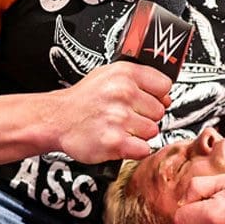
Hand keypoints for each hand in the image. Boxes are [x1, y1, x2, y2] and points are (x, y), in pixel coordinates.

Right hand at [52, 61, 171, 163]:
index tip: (145, 100)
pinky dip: (134, 149)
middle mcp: (123, 93)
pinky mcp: (115, 141)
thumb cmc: (84, 99)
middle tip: (125, 116)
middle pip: (160, 111)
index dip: (157, 96)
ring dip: (139, 134)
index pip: (165, 86)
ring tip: (119, 127)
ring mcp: (119, 118)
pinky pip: (144, 149)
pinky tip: (120, 141)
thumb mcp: (109, 75)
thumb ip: (141, 81)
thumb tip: (167, 97)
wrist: (57, 119)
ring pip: (152, 131)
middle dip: (146, 116)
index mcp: (124, 73)